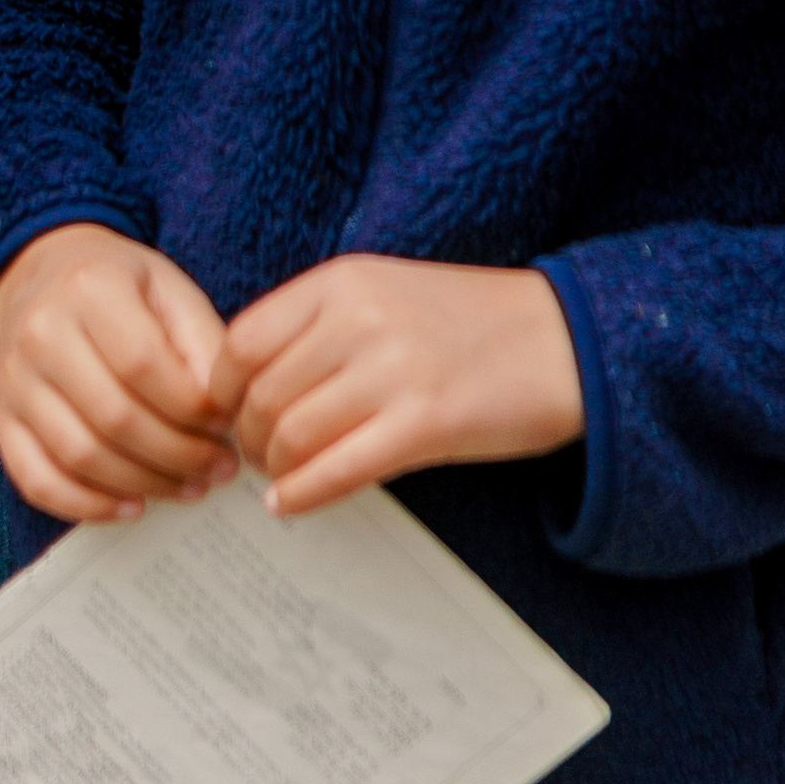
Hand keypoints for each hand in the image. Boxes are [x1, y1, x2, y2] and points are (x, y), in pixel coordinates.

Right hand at [0, 223, 240, 523]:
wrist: (34, 274)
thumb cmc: (115, 285)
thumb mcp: (167, 287)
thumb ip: (202, 341)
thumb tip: (223, 412)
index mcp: (88, 288)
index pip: (144, 365)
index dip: (193, 408)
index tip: (227, 427)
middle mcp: (41, 333)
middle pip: (115, 418)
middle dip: (179, 456)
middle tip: (220, 469)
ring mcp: (13, 381)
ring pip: (80, 456)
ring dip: (144, 484)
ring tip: (190, 487)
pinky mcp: (0, 420)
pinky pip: (38, 482)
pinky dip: (89, 506)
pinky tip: (132, 505)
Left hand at [224, 255, 584, 515]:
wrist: (561, 339)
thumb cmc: (467, 323)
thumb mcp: (382, 292)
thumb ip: (319, 325)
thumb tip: (249, 384)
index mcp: (343, 280)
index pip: (244, 340)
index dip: (223, 388)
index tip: (228, 412)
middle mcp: (360, 318)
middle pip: (262, 394)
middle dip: (248, 436)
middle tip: (256, 455)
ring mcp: (394, 369)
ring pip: (293, 434)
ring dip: (275, 467)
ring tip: (280, 476)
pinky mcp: (426, 422)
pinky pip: (337, 470)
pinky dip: (301, 494)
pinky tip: (289, 503)